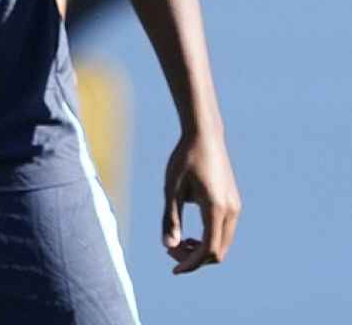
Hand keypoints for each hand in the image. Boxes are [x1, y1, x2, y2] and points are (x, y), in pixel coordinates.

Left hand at [162, 130, 240, 273]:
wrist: (205, 136)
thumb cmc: (184, 160)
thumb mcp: (171, 189)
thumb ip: (170, 218)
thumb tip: (169, 247)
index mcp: (216, 209)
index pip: (208, 249)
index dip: (191, 264)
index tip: (173, 269)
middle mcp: (231, 211)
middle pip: (218, 251)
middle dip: (195, 259)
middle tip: (170, 253)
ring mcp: (236, 208)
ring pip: (223, 243)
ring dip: (202, 251)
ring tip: (178, 244)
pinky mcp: (234, 204)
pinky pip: (224, 232)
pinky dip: (209, 240)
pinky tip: (190, 236)